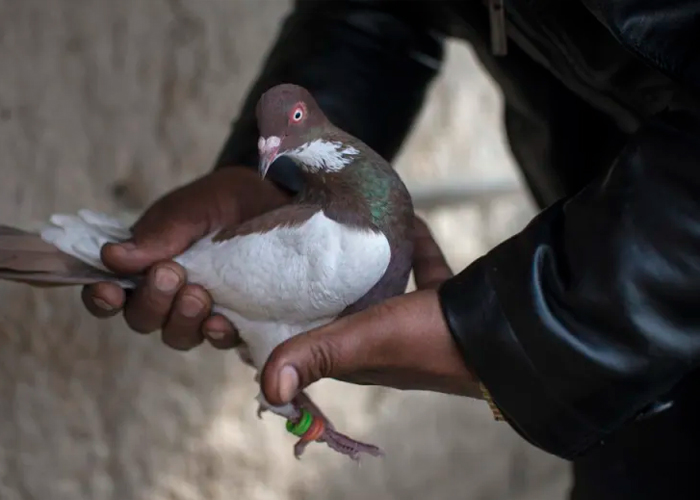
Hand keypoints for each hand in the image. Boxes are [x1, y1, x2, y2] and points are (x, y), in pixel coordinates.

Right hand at [81, 167, 290, 349]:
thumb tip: (111, 257)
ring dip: (181, 320)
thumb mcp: (196, 205)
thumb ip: (161, 232)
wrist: (281, 203)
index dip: (103, 298)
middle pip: (141, 318)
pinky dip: (216, 335)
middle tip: (170, 274)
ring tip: (198, 295)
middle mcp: (169, 294)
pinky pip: (220, 342)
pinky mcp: (237, 321)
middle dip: (151, 301)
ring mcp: (203, 311)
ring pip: (176, 335)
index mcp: (147, 262)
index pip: (112, 291)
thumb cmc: (230, 201)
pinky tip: (222, 323)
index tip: (110, 291)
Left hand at [259, 216, 482, 405]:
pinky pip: (422, 269)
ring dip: (365, 266)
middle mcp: (383, 344)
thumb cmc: (431, 340)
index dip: (284, 321)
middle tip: (301, 246)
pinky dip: (413, 248)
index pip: (309, 342)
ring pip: (380, 289)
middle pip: (342, 311)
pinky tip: (407, 219)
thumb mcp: (365, 340)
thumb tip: (266, 389)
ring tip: (347, 230)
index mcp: (359, 359)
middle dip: (321, 286)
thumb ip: (317, 355)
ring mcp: (417, 323)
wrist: (509, 333)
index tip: (264, 287)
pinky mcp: (446, 301)